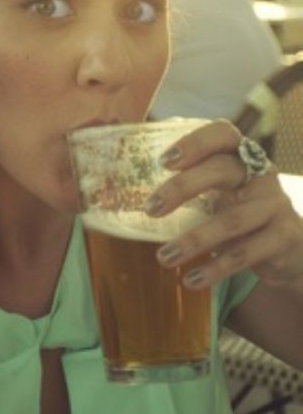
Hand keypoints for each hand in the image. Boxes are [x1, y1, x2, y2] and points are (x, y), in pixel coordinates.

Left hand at [147, 120, 302, 288]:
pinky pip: (246, 254)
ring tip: (163, 257)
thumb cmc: (240, 212)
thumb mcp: (222, 192)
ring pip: (232, 220)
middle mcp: (261, 175)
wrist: (289, 247)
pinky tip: (190, 279)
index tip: (164, 161)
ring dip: (194, 240)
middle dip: (182, 188)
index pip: (223, 134)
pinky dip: (215, 268)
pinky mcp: (284, 238)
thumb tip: (127, 191)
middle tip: (150, 208)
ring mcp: (275, 206)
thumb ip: (191, 185)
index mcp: (242, 156)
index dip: (195, 143)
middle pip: (222, 171)